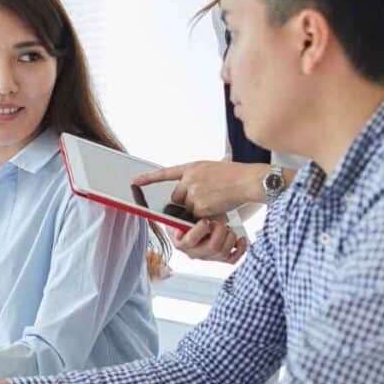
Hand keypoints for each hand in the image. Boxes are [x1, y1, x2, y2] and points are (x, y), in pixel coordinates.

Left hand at [134, 160, 265, 217]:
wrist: (247, 181)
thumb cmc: (233, 176)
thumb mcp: (210, 169)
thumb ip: (194, 179)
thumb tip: (183, 196)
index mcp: (191, 167)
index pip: (165, 173)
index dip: (149, 178)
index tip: (135, 181)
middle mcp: (189, 178)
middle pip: (176, 197)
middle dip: (186, 201)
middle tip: (204, 197)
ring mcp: (194, 193)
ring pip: (187, 208)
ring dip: (198, 209)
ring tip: (215, 199)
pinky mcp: (200, 206)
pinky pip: (197, 216)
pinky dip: (205, 216)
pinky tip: (217, 207)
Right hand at [173, 217, 246, 262]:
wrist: (192, 228)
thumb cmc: (185, 221)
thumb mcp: (178, 216)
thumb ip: (177, 214)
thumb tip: (177, 210)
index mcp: (181, 243)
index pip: (190, 241)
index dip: (198, 231)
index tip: (205, 221)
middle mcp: (194, 253)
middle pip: (211, 247)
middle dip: (219, 232)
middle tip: (218, 222)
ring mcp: (207, 257)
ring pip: (223, 252)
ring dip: (229, 238)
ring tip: (227, 228)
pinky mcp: (219, 259)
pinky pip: (232, 259)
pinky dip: (239, 249)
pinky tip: (240, 240)